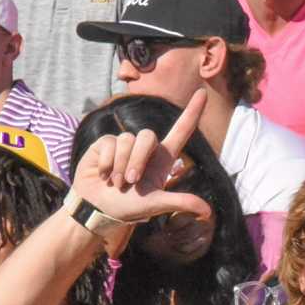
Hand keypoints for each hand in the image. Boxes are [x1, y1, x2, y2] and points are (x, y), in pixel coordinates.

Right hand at [67, 88, 214, 227]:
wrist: (97, 208)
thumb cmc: (129, 207)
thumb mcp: (155, 205)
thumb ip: (180, 202)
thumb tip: (207, 212)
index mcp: (163, 158)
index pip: (181, 130)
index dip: (192, 112)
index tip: (202, 93)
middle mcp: (145, 148)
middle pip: (148, 135)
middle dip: (137, 160)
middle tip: (130, 182)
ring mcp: (125, 144)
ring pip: (126, 140)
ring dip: (120, 166)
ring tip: (116, 182)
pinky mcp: (105, 144)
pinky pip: (108, 144)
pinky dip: (106, 163)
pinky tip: (102, 175)